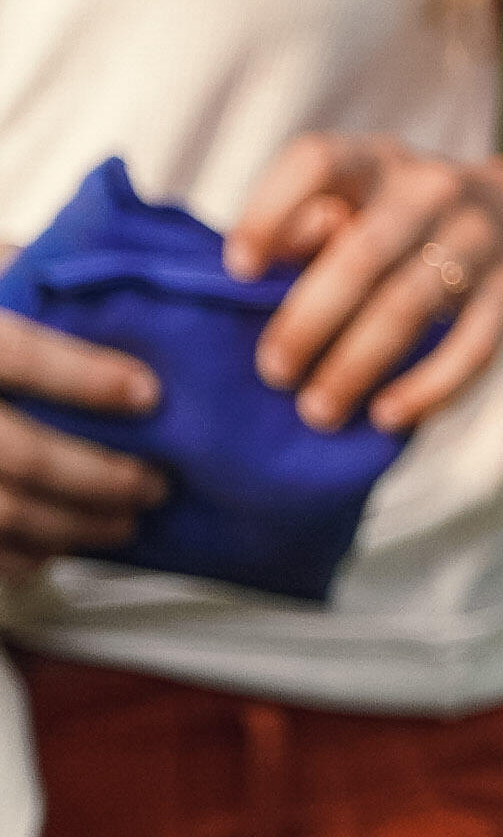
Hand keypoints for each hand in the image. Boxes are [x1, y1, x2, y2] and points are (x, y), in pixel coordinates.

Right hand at [0, 308, 165, 556]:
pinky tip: (59, 544)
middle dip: (101, 477)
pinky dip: (24, 551)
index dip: (83, 377)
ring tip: (123, 521)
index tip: (148, 394)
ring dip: (75, 524)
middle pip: (22, 452)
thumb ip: (23, 285)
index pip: (16, 355)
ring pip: (6, 507)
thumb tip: (113, 300)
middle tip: (155, 484)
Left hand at [226, 135, 502, 433]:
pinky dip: (428, 387)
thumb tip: (256, 283)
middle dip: (309, 319)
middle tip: (274, 372)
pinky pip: (473, 346)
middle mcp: (432, 189)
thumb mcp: (364, 206)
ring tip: (318, 411)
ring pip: (410, 305)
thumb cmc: (411, 225)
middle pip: (361, 253)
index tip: (239, 269)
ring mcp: (482, 236)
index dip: (270, 212)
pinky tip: (388, 416)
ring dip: (356, 364)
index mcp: (376, 161)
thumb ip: (310, 234)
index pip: (317, 162)